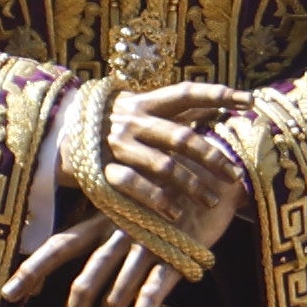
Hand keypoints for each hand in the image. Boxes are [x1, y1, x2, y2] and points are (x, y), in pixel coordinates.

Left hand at [1, 82, 245, 306]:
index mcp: (103, 218)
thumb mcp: (132, 202)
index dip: (34, 269)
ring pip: (116, 292)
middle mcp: (118, 232)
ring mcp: (147, 243)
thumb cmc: (171, 189)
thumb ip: (108, 226)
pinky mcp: (176, 254)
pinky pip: (153, 292)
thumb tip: (87, 255)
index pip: (60, 244)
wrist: (217, 169)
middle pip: (85, 278)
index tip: (8, 294)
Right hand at [101, 79, 244, 229]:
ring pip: (163, 165)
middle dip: (211, 157)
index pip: (187, 93)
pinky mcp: (104, 170)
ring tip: (213, 200)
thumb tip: (216, 104)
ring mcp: (118, 146)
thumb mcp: (142, 109)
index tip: (248, 100)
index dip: (218, 94)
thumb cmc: (112, 123)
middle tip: (234, 175)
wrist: (58, 135)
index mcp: (146, 103)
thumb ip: (178, 110)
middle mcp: (134, 120)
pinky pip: (135, 186)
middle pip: (181, 136)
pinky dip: (157, 200)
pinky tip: (176, 213)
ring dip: (192, 184)